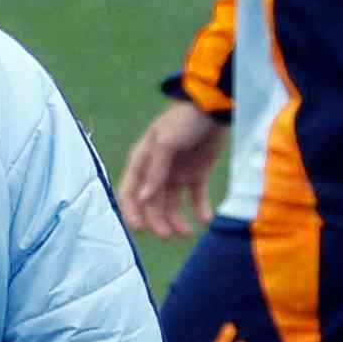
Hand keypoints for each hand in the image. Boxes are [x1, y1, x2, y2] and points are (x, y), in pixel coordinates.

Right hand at [116, 102, 217, 240]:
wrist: (213, 107)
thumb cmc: (183, 120)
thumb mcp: (165, 142)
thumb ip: (155, 171)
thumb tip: (143, 199)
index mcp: (142, 162)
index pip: (129, 193)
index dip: (132, 212)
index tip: (141, 229)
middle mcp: (156, 172)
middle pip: (151, 205)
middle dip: (158, 221)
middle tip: (169, 234)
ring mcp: (176, 174)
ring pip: (171, 205)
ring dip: (176, 221)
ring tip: (188, 232)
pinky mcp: (197, 174)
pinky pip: (196, 197)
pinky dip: (199, 210)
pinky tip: (205, 219)